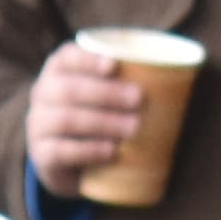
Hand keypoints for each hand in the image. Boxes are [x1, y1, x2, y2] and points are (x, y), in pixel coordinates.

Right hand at [24, 47, 144, 185]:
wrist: (70, 161)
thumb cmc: (98, 115)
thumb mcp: (108, 94)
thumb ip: (129, 79)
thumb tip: (183, 71)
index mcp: (58, 71)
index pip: (66, 57)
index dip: (88, 59)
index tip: (114, 65)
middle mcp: (42, 94)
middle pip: (68, 89)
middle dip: (106, 93)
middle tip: (139, 99)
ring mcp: (37, 125)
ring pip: (65, 120)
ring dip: (103, 122)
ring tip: (134, 128)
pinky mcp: (42, 156)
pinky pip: (60, 152)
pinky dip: (89, 151)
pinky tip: (111, 151)